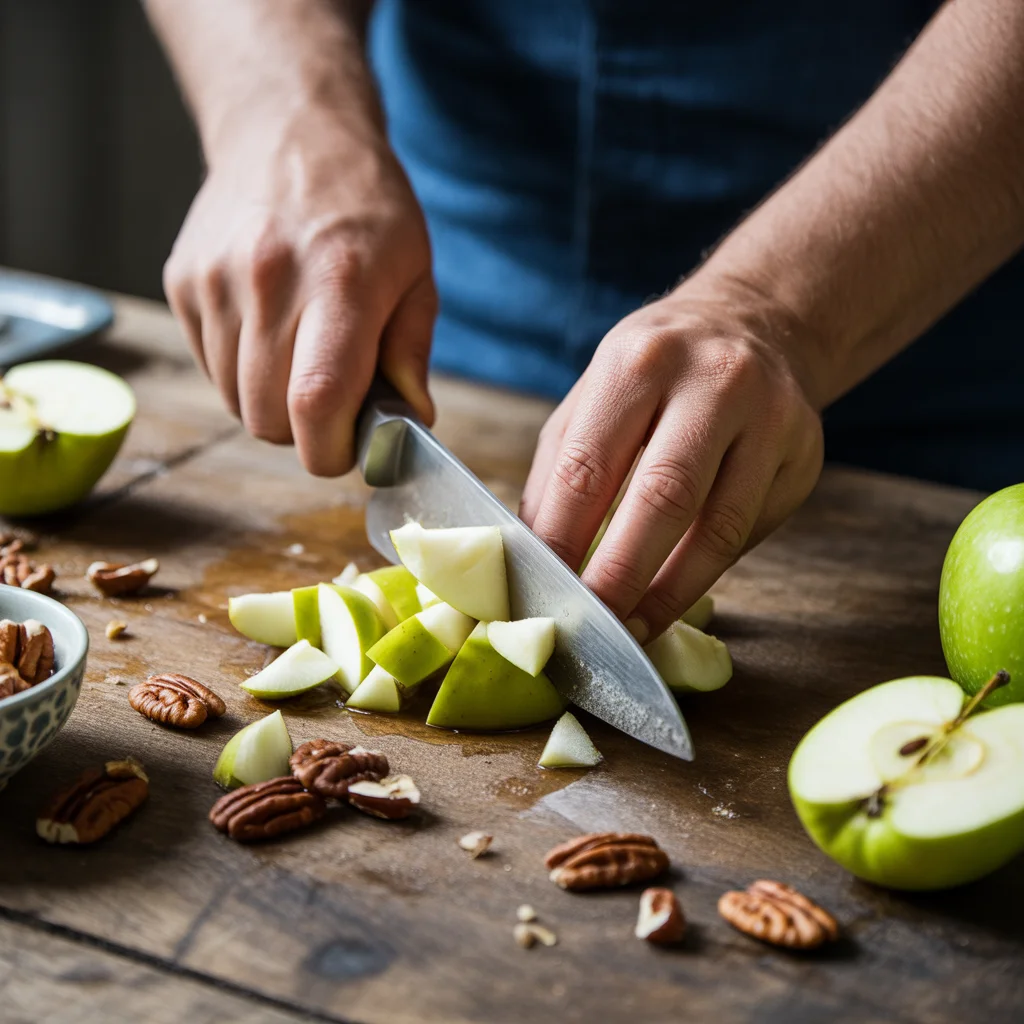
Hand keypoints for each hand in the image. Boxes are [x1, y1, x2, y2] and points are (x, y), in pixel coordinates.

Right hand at [163, 107, 435, 474]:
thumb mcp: (416, 274)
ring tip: (300, 352)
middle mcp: (268, 281)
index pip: (316, 402)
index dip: (330, 449)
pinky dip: (240, 370)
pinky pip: (209, 366)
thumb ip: (411, 354)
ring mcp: (215, 281)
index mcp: (339, 283)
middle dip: (303, 431)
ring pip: (234, 402)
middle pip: (266, 419)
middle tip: (331, 399)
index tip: (347, 449)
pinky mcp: (181, 281)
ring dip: (269, 401)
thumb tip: (411, 423)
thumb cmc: (366, 209)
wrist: (288, 130)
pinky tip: (267, 327)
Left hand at [520, 284, 823, 642]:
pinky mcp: (804, 457)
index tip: (542, 590)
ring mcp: (771, 418)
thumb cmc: (655, 374)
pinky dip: (707, 573)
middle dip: (620, 575)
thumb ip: (560, 471)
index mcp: (638, 362)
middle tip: (590, 626)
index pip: (590, 467)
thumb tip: (532, 555)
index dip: (562, 539)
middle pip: (662, 498)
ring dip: (670, 593)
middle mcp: (712, 381)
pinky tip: (675, 597)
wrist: (756, 324)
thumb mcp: (595, 397)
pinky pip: (750, 533)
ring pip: (719, 529)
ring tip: (633, 630)